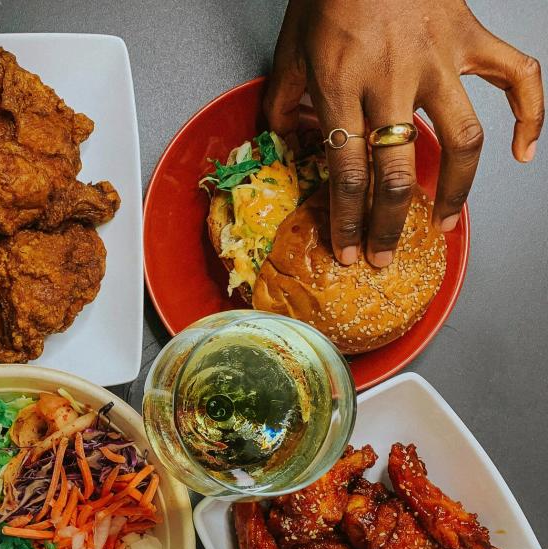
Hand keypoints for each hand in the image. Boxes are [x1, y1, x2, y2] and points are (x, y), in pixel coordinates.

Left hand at [265, 0, 542, 266]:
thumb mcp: (289, 50)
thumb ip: (281, 103)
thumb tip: (285, 144)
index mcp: (341, 85)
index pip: (346, 172)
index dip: (347, 221)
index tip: (347, 250)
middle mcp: (392, 80)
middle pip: (396, 171)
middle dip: (388, 224)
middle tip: (383, 255)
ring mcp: (440, 59)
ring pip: (461, 140)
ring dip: (455, 191)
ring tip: (443, 222)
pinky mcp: (473, 38)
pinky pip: (519, 77)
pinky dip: (532, 114)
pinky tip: (523, 152)